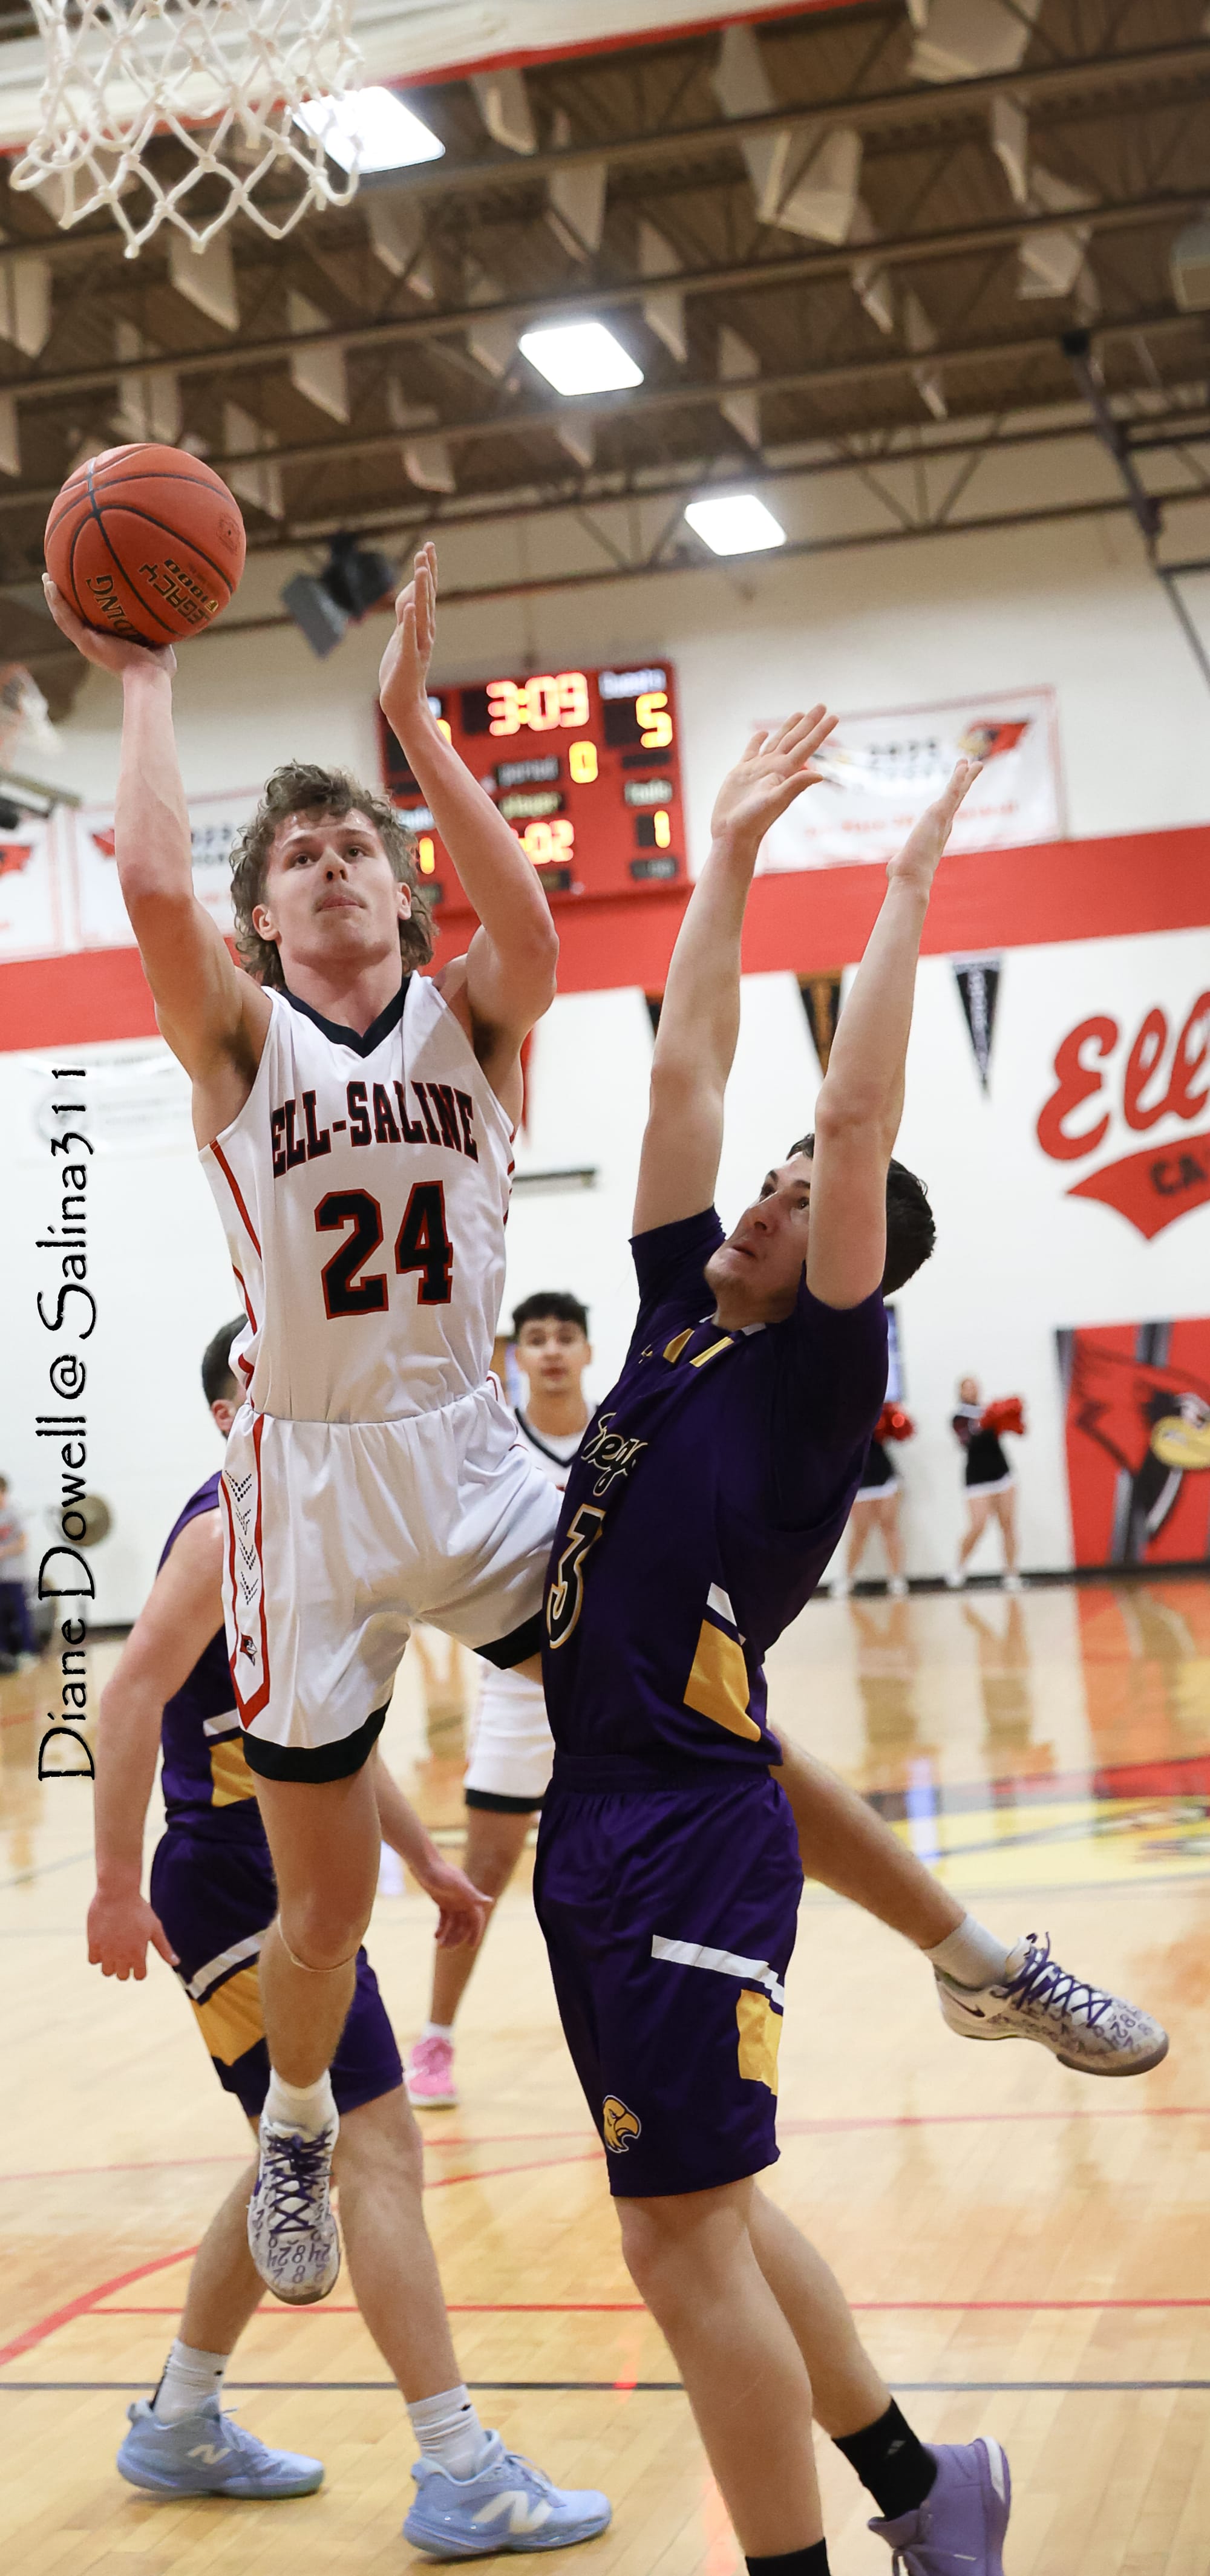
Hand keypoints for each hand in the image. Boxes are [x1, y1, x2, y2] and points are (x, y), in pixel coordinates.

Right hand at [43, 576, 175, 679]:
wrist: (149, 679)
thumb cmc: (158, 670)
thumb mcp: (159, 642)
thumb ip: (158, 629)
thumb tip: (170, 611)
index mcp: (106, 645)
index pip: (90, 623)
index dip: (83, 608)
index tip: (81, 591)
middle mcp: (93, 644)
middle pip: (73, 619)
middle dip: (64, 600)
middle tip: (56, 581)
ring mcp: (87, 644)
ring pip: (64, 618)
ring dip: (54, 597)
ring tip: (47, 578)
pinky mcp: (85, 642)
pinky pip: (66, 618)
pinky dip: (56, 601)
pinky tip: (50, 583)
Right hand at [87, 1886, 178, 1980]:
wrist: (117, 1893)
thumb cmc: (138, 1909)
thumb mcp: (155, 1928)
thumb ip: (164, 1948)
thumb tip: (176, 1963)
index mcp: (138, 1953)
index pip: (139, 1976)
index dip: (140, 1970)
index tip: (138, 1960)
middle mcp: (122, 1955)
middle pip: (122, 1977)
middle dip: (125, 1969)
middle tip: (125, 1953)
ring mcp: (106, 1951)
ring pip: (107, 1972)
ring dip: (111, 1964)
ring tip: (114, 1950)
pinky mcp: (93, 1944)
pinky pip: (93, 1961)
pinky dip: (98, 1956)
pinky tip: (104, 1944)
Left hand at [378, 540, 436, 731]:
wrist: (403, 702)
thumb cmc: (402, 670)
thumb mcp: (403, 637)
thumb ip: (407, 617)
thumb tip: (409, 597)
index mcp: (423, 626)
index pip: (427, 593)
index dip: (428, 569)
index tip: (428, 547)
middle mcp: (425, 632)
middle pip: (427, 597)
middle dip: (427, 573)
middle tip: (427, 548)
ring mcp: (418, 646)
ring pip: (421, 614)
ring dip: (422, 592)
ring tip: (421, 570)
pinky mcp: (408, 659)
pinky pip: (409, 639)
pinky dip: (410, 623)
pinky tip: (409, 607)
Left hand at [409, 1848, 491, 1950]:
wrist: (424, 1863)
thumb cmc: (441, 1873)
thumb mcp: (457, 1884)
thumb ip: (473, 1894)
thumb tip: (490, 1902)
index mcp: (469, 1897)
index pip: (476, 1919)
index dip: (476, 1933)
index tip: (471, 1946)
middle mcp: (463, 1900)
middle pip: (464, 1924)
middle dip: (457, 1937)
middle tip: (446, 1947)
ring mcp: (452, 1901)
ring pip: (453, 1923)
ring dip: (448, 1934)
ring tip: (439, 1944)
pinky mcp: (442, 1900)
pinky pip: (444, 1919)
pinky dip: (441, 1927)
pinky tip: (435, 1936)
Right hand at [709, 707, 837, 846]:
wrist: (731, 833)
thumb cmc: (753, 821)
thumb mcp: (775, 801)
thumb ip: (795, 786)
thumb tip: (819, 775)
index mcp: (785, 772)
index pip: (807, 746)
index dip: (820, 731)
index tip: (834, 716)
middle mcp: (774, 768)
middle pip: (795, 739)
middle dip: (809, 723)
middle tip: (821, 705)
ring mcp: (759, 769)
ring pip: (777, 741)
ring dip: (788, 728)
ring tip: (799, 714)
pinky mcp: (741, 772)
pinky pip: (752, 750)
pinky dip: (757, 740)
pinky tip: (763, 733)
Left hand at [886, 757, 979, 893]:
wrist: (911, 877)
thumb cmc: (906, 874)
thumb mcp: (905, 861)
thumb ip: (903, 859)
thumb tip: (895, 868)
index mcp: (938, 833)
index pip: (949, 810)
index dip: (955, 796)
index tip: (959, 786)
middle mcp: (944, 825)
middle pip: (958, 799)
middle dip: (965, 782)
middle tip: (974, 767)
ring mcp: (944, 819)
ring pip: (958, 793)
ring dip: (965, 776)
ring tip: (974, 763)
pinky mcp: (939, 814)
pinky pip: (952, 792)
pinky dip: (958, 778)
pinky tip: (964, 766)